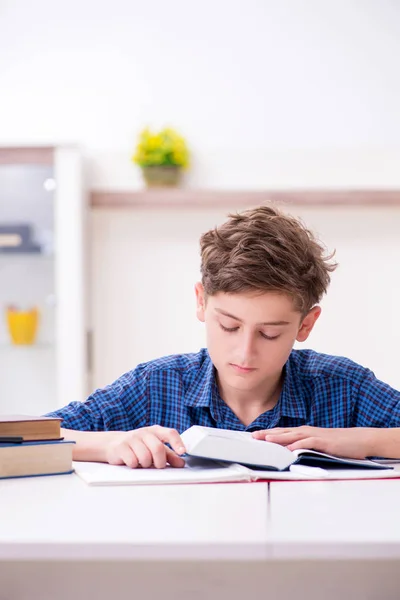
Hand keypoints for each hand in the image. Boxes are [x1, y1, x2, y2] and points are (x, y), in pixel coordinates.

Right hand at [105, 425, 185, 468]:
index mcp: (155, 431)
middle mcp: (144, 432)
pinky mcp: (121, 447)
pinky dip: (135, 465)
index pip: (170, 433)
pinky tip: (132, 462)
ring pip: (145, 457)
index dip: (177, 443)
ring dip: (145, 465)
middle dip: (160, 462)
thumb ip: (169, 455)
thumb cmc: (138, 446)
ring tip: (142, 463)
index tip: (182, 452)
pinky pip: (133, 461)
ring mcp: (132, 438)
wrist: (113, 443)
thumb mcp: (154, 447)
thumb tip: (181, 463)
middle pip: (158, 448)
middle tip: (157, 466)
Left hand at [252, 426, 380, 458]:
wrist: (360, 439)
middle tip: (253, 436)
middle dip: (268, 434)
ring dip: (280, 437)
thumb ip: (305, 447)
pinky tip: (290, 449)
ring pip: (293, 435)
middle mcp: (307, 432)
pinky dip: (299, 445)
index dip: (269, 433)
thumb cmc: (339, 443)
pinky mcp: (324, 442)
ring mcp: (316, 436)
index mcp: (305, 432)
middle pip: (284, 432)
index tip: (255, 436)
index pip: (283, 432)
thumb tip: (291, 453)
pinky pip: (309, 443)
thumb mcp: (319, 445)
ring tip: (266, 439)